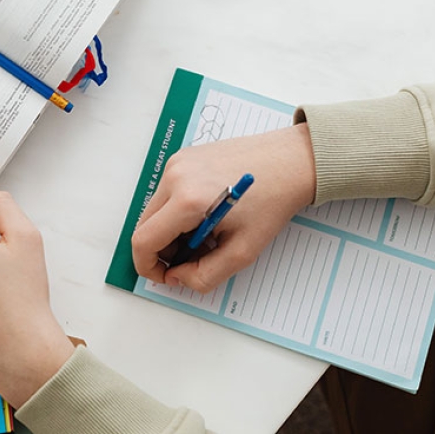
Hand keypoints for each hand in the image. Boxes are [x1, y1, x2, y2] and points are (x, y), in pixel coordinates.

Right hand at [131, 123, 315, 292]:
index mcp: (187, 200)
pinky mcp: (182, 158)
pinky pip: (166, 193)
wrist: (290, 161)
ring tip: (205, 235)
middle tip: (192, 258)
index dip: (148, 266)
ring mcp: (176, 164)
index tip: (165, 276)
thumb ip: (205, 275)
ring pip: (154, 210)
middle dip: (162, 250)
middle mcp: (175, 177)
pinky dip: (177, 211)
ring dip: (171, 230)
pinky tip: (205, 215)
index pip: (144, 240)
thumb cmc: (272, 201)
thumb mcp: (242, 251)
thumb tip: (178, 277)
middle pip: (145, 225)